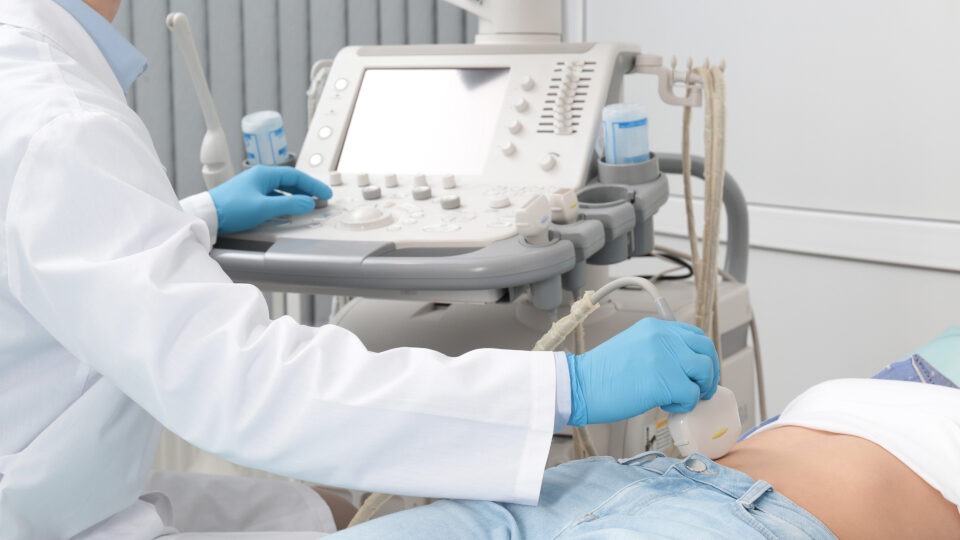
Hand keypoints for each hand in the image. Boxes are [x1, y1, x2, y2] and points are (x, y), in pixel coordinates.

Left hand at [209, 165, 331, 233]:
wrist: (207, 215)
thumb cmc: (231, 208)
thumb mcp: (264, 207)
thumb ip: (289, 204)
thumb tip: (308, 202)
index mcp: (264, 174)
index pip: (297, 176)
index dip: (314, 185)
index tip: (325, 194)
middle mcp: (260, 177)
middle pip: (291, 181)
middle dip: (307, 190)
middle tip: (320, 199)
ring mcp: (254, 186)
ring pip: (282, 189)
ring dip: (297, 196)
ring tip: (308, 204)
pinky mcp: (249, 196)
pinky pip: (274, 196)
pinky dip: (285, 201)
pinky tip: (288, 209)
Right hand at [566, 318, 719, 425]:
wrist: (579, 385)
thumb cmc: (601, 374)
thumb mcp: (633, 346)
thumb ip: (659, 349)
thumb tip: (685, 366)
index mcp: (655, 327)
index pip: (696, 336)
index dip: (704, 356)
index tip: (700, 372)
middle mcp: (663, 337)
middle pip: (706, 351)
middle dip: (709, 374)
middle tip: (702, 389)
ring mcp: (665, 357)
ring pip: (704, 372)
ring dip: (699, 390)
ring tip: (680, 399)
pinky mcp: (664, 381)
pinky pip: (691, 395)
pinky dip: (683, 405)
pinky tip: (665, 406)